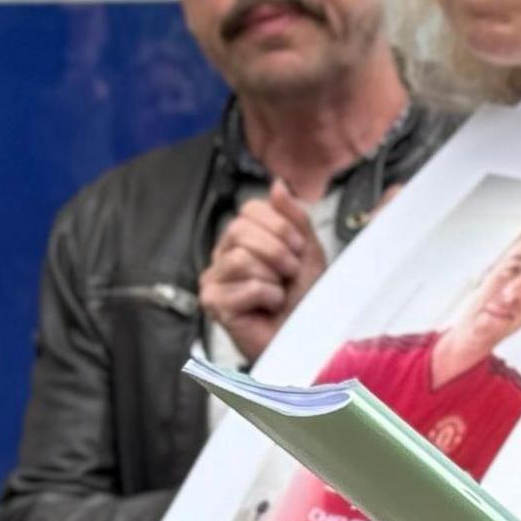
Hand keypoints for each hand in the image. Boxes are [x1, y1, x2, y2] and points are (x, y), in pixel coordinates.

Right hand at [199, 183, 327, 361]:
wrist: (305, 336)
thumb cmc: (304, 299)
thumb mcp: (307, 250)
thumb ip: (293, 216)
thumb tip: (277, 184)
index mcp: (242, 238)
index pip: (249, 209)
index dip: (280, 226)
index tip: (298, 249)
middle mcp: (222, 255)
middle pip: (239, 229)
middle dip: (277, 251)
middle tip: (290, 273)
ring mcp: (214, 279)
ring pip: (240, 258)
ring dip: (273, 277)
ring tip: (279, 292)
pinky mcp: (213, 303)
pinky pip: (245, 286)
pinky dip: (268, 297)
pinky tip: (269, 308)